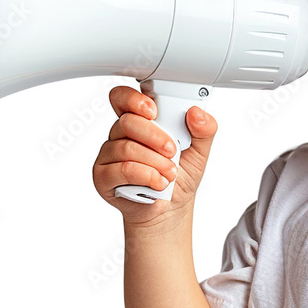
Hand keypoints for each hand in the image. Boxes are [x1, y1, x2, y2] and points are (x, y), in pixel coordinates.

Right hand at [91, 85, 217, 226]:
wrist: (171, 209)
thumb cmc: (180, 176)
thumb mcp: (199, 151)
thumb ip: (204, 130)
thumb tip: (197, 113)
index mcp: (140, 121)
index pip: (123, 98)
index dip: (133, 100)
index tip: (153, 110)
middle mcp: (120, 135)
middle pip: (127, 122)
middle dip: (155, 137)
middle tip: (172, 151)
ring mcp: (108, 155)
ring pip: (126, 148)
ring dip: (155, 162)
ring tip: (170, 173)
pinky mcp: (103, 176)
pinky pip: (122, 170)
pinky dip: (146, 176)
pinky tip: (158, 183)